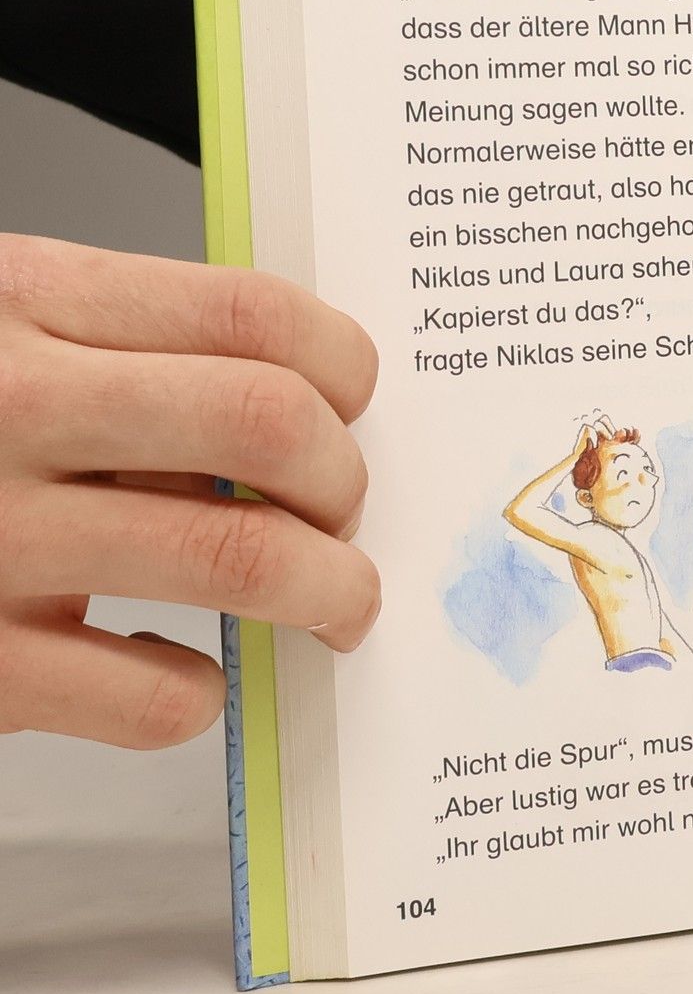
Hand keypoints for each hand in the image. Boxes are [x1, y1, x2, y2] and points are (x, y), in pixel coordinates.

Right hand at [0, 236, 379, 747]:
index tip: (356, 405)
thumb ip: (126, 357)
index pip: (254, 312)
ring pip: (241, 557)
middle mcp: (8, 409)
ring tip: (336, 602)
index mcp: (24, 302)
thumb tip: (302, 418)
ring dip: (329, 589)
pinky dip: (199, 691)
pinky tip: (177, 669)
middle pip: (271, 426)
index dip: (345, 366)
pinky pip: (152, 692)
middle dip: (347, 480)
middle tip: (345, 512)